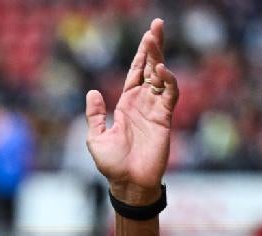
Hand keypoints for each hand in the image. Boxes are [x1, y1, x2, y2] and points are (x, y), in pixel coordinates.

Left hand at [85, 18, 179, 204]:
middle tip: (156, 25)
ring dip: (158, 58)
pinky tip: (161, 70)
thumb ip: (95, 115)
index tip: (147, 36)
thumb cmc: (112, 165)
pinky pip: (168, 95)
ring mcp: (154, 110)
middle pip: (150, 69)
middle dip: (153, 48)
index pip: (135, 73)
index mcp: (126, 105)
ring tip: (154, 39)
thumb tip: (92, 92)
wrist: (128, 183)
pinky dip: (167, 81)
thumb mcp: (95, 138)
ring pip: (160, 77)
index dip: (141, 55)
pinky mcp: (164, 119)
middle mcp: (142, 103)